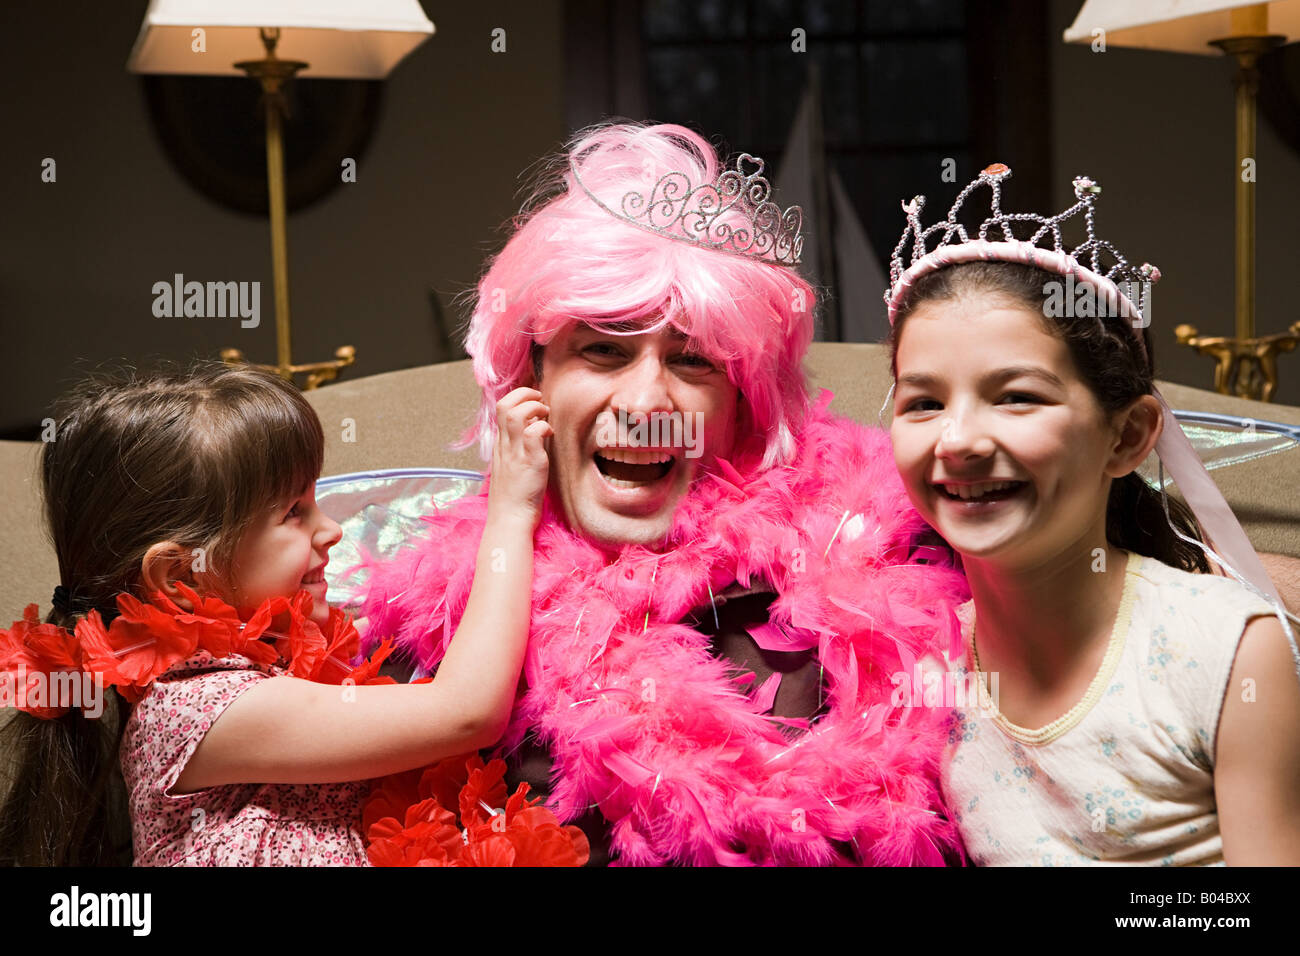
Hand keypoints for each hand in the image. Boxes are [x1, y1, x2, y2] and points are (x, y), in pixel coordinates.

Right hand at [488, 387, 551, 526]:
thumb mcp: (511, 465)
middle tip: (540, 400)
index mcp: (500, 445)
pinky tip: (550, 434)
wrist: (510, 519)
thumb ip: (520, 446)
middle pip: (504, 404)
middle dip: (524, 394)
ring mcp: (515, 453)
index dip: (517, 397)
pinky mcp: (530, 462)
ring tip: (545, 414)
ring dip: (534, 407)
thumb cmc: (514, 496)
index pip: (501, 408)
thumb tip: (536, 428)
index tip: (533, 401)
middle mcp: (504, 445)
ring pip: (515, 414)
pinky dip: (543, 427)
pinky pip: (533, 433)